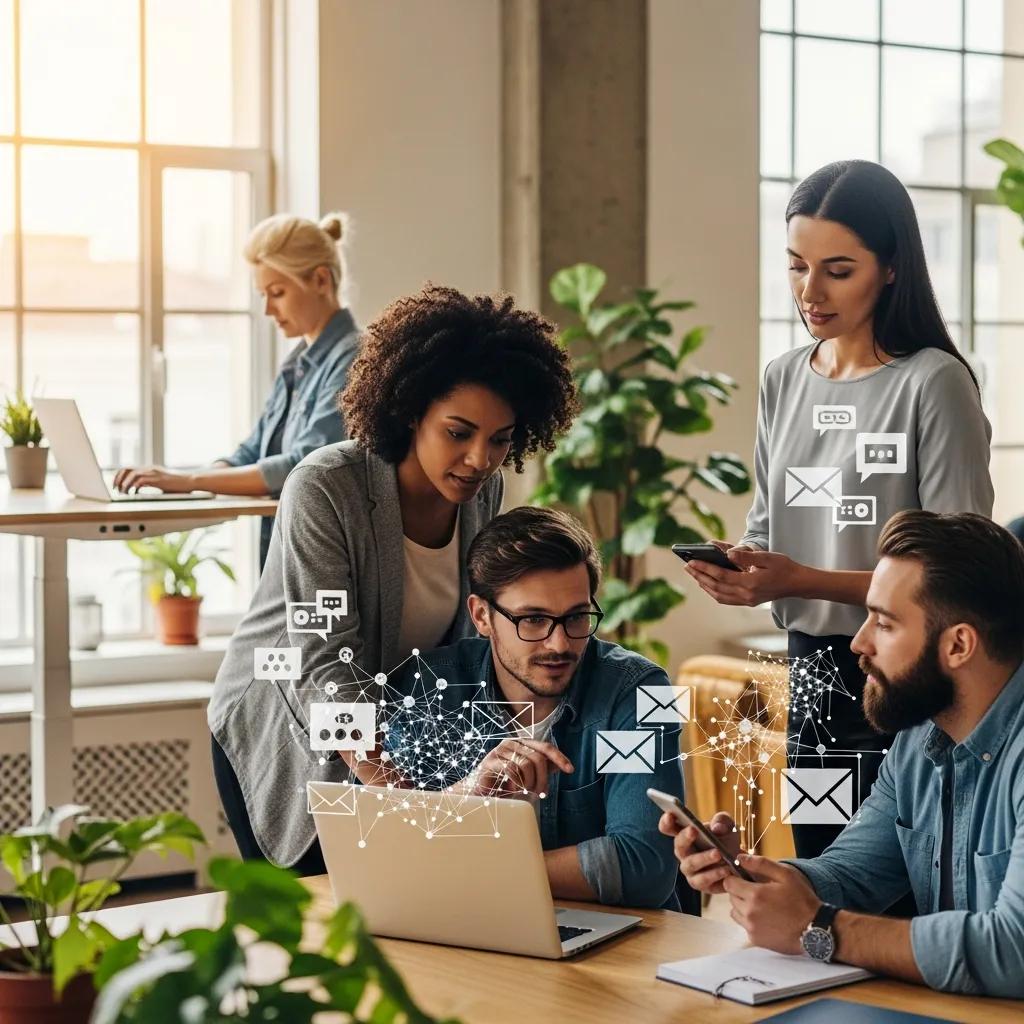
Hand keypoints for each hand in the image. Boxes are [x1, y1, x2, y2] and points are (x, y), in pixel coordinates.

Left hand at [113, 466, 196, 493]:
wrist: (190, 482)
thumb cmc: (177, 486)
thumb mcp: (160, 484)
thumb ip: (149, 484)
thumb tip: (136, 490)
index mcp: (149, 469)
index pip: (128, 469)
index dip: (119, 476)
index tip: (116, 485)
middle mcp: (149, 469)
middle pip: (127, 469)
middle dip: (118, 479)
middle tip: (116, 489)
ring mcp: (153, 473)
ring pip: (132, 475)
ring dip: (125, 484)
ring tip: (123, 493)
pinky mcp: (157, 478)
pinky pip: (141, 480)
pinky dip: (134, 487)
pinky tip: (133, 493)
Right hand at [459, 738, 573, 797]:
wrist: (478, 796)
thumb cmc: (502, 786)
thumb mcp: (527, 777)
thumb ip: (541, 769)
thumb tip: (560, 764)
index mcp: (521, 744)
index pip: (545, 747)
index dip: (559, 757)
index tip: (570, 769)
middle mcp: (511, 743)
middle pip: (539, 758)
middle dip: (543, 779)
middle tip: (539, 794)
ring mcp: (499, 751)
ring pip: (527, 764)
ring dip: (529, 783)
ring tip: (523, 792)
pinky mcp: (491, 761)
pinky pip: (512, 770)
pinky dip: (516, 783)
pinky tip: (511, 790)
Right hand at [659, 810, 741, 894]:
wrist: (740, 863)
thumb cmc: (727, 840)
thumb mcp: (728, 825)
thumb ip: (722, 821)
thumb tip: (716, 828)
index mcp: (684, 834)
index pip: (668, 827)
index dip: (666, 821)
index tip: (671, 814)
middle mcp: (683, 852)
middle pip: (678, 845)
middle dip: (685, 837)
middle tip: (694, 830)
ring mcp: (690, 870)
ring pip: (690, 864)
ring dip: (703, 858)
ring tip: (718, 853)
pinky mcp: (700, 884)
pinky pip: (703, 880)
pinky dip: (714, 874)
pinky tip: (726, 869)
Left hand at [683, 543, 804, 606]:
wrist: (798, 584)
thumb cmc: (784, 568)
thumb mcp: (767, 557)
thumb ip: (746, 556)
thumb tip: (728, 553)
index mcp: (751, 583)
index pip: (721, 576)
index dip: (705, 569)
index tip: (692, 562)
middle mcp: (746, 595)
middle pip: (716, 586)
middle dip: (700, 576)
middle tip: (687, 566)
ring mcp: (747, 600)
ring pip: (718, 595)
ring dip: (704, 585)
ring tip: (694, 574)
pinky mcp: (748, 602)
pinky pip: (726, 599)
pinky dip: (714, 592)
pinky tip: (708, 584)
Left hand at [723, 854, 820, 954]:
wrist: (815, 930)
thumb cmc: (802, 900)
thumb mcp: (785, 875)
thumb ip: (760, 864)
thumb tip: (740, 857)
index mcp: (755, 895)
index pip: (729, 883)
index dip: (735, 878)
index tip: (745, 879)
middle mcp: (749, 913)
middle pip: (731, 897)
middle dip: (740, 892)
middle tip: (758, 892)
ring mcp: (752, 928)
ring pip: (735, 912)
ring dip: (743, 907)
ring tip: (762, 905)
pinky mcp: (756, 940)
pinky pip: (744, 926)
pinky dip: (750, 921)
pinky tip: (766, 919)